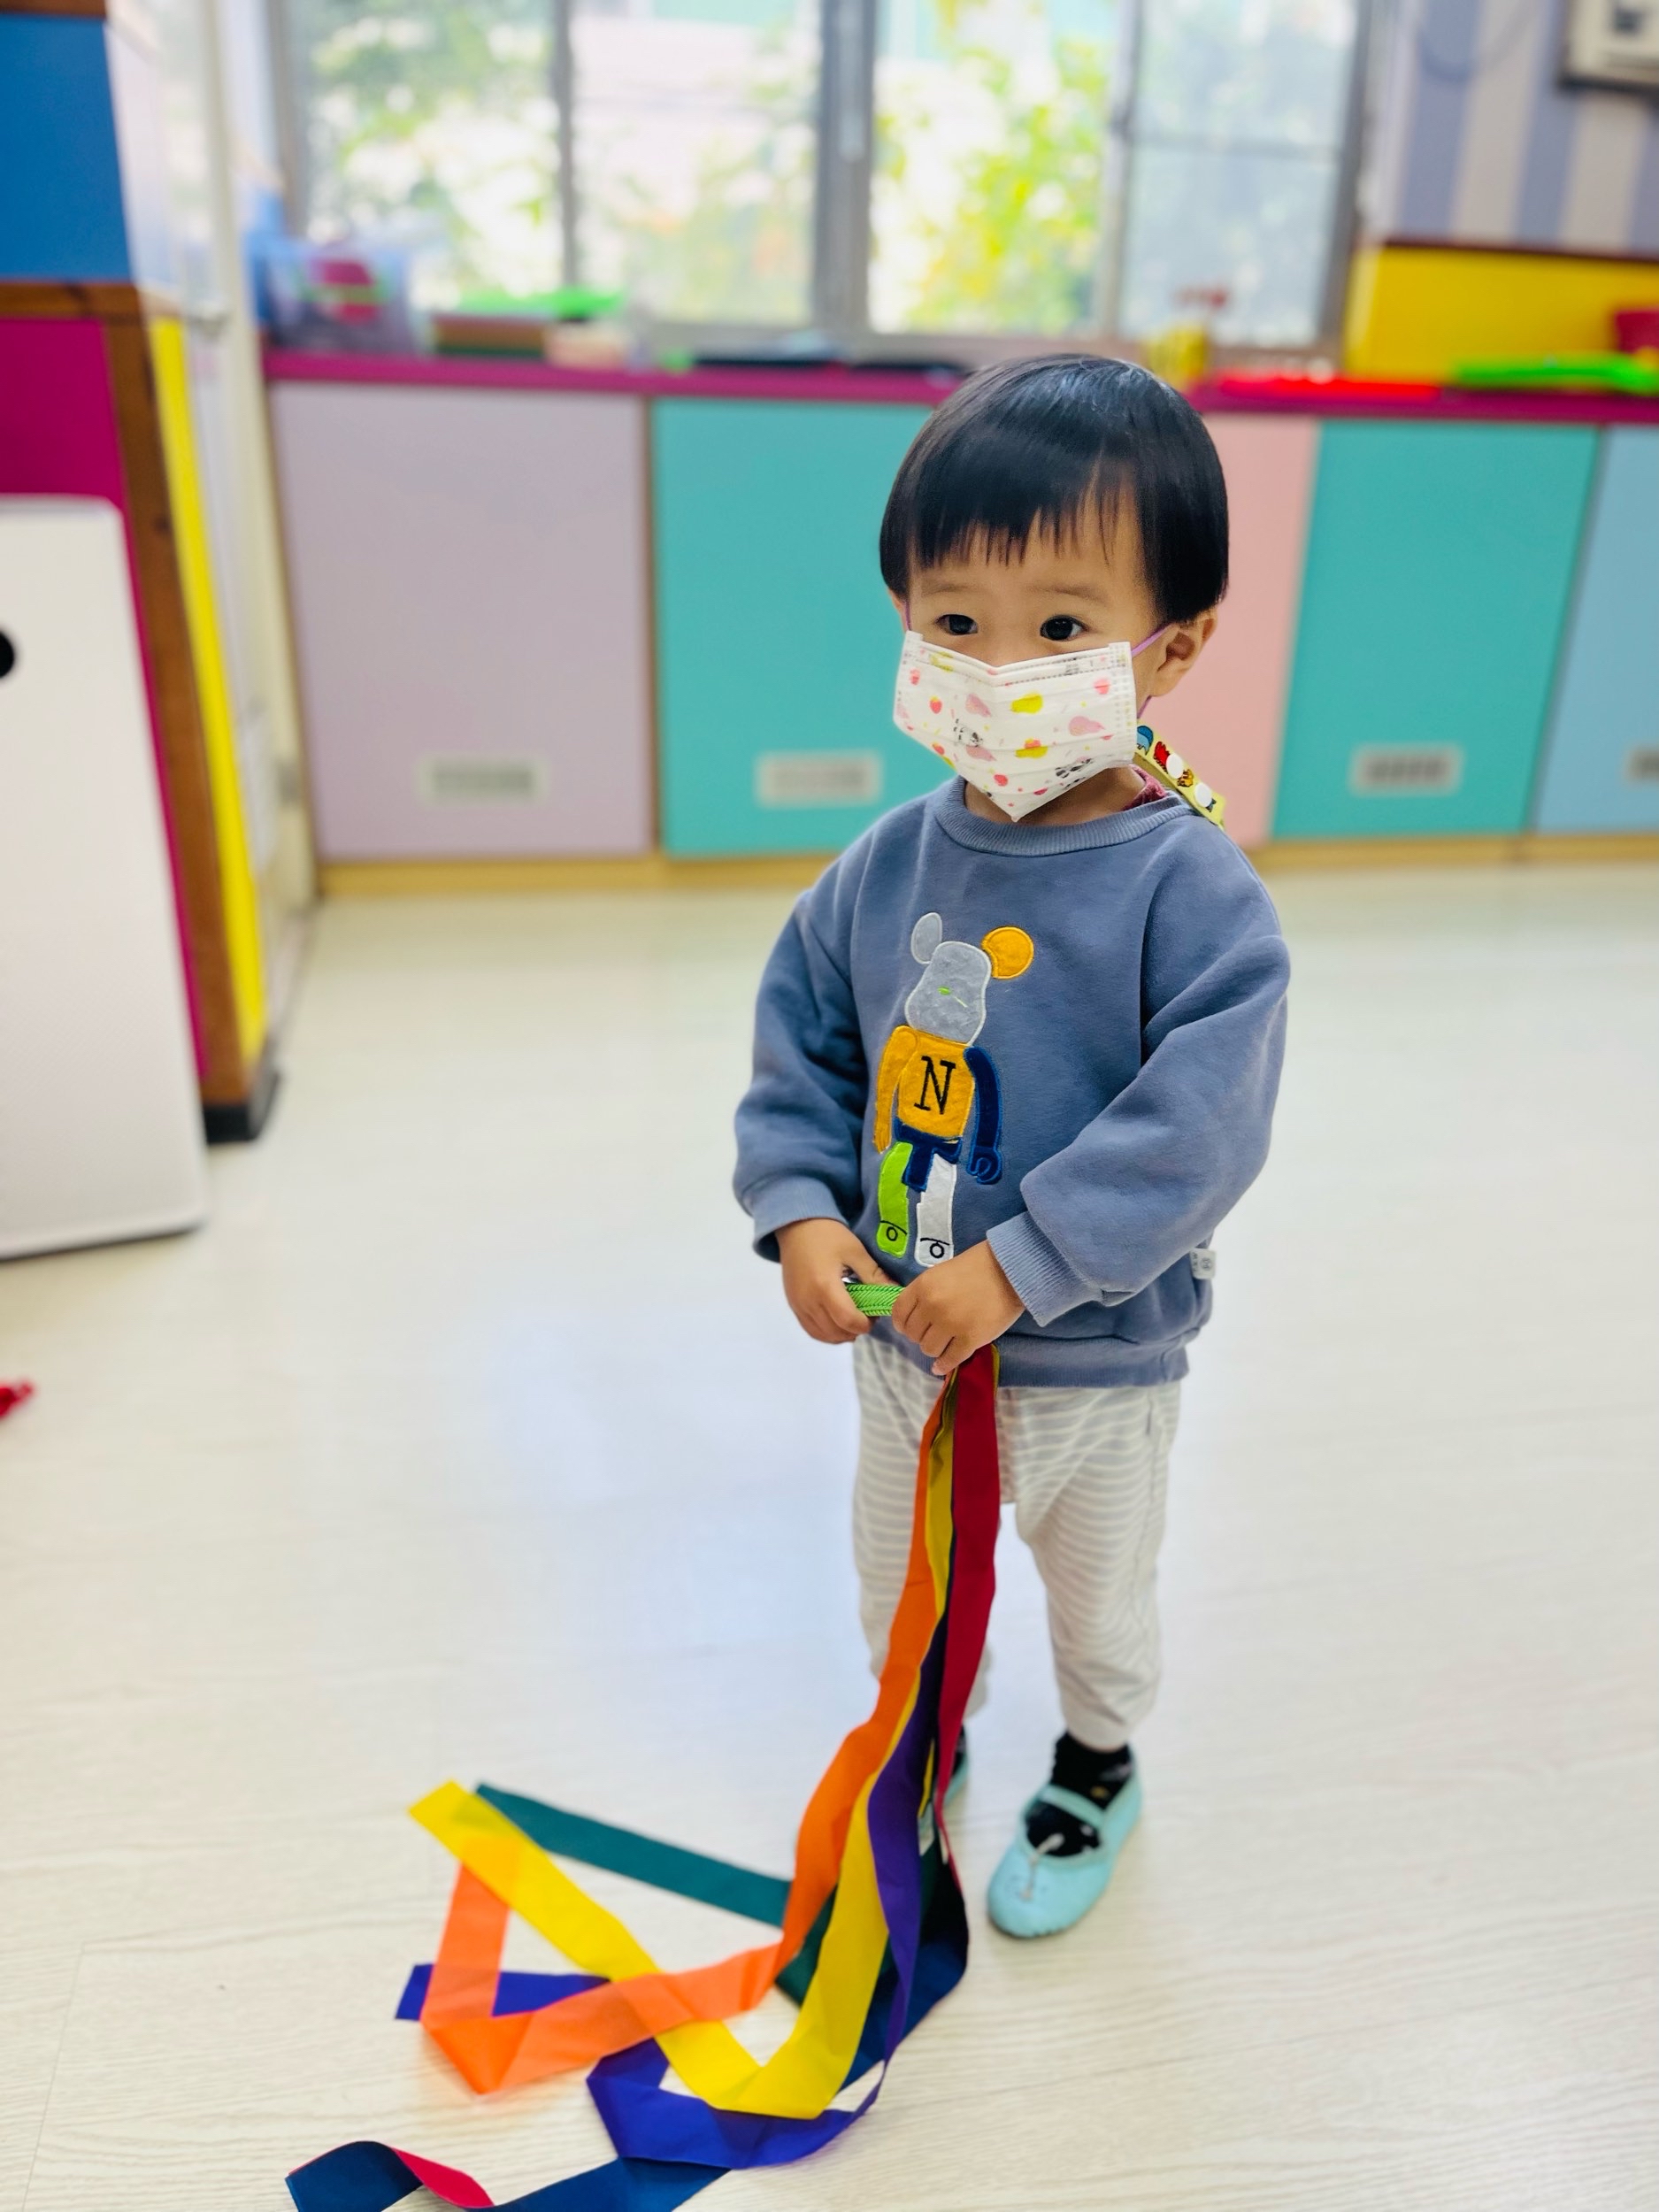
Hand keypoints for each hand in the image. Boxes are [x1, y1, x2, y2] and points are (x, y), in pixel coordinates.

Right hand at [777, 1218, 890, 1344]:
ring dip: (842, 1333)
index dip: (865, 1324)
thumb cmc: (828, 1235)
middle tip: (867, 1314)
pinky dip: (828, 1333)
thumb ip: (874, 1276)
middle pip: (836, 1332)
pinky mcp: (794, 1306)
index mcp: (825, 1286)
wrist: (796, 1227)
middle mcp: (808, 1301)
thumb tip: (896, 1293)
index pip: (848, 1320)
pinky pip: (812, 1330)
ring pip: (824, 1335)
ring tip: (853, 1318)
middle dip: (856, 1329)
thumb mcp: (855, 1252)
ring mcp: (798, 1305)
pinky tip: (838, 1322)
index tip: (874, 1314)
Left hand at [891, 1242, 1022, 1376]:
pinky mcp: (970, 1339)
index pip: (899, 1314)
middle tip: (933, 1332)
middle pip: (913, 1334)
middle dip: (921, 1335)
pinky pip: (950, 1359)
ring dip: (935, 1348)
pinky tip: (942, 1365)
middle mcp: (932, 1306)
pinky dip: (944, 1365)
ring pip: (929, 1349)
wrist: (1010, 1270)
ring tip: (944, 1343)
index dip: (903, 1324)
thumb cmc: (977, 1266)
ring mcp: (951, 1324)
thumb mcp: (941, 1272)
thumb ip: (926, 1292)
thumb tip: (916, 1315)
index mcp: (923, 1286)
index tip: (910, 1327)